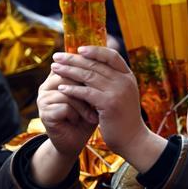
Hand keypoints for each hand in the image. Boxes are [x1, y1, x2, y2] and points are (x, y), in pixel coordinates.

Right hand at [36, 69, 97, 160]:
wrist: (75, 142)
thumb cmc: (86, 117)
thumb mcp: (92, 96)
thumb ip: (92, 80)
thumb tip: (104, 61)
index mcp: (56, 77)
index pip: (70, 64)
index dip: (87, 70)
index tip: (102, 81)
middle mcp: (46, 86)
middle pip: (67, 75)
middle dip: (86, 89)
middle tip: (99, 101)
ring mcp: (43, 99)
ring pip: (67, 92)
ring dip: (83, 106)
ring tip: (91, 116)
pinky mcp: (44, 113)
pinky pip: (65, 107)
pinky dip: (76, 115)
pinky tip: (78, 121)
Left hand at [51, 46, 166, 171]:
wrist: (133, 139)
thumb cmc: (123, 118)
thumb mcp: (121, 94)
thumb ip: (112, 80)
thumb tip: (92, 66)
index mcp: (128, 76)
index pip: (111, 56)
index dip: (94, 50)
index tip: (78, 49)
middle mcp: (124, 81)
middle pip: (95, 64)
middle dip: (73, 59)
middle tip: (57, 56)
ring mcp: (118, 91)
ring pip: (88, 76)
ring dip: (69, 71)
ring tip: (55, 68)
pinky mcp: (109, 104)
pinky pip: (86, 92)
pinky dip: (72, 89)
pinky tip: (61, 87)